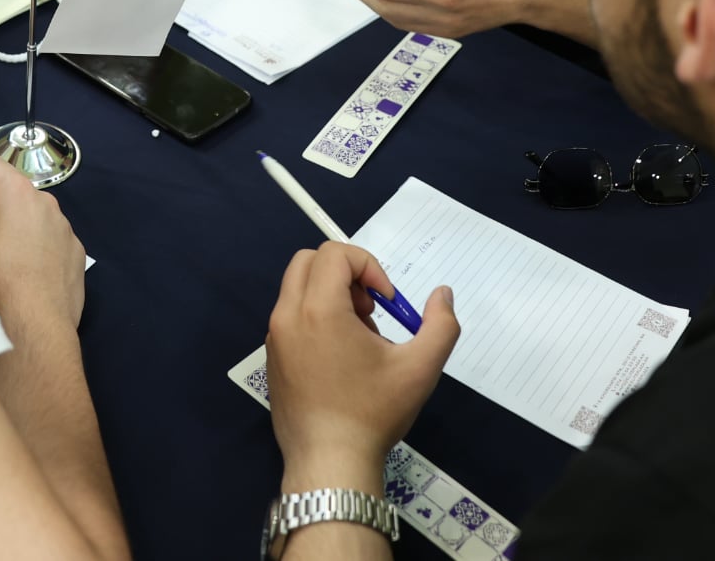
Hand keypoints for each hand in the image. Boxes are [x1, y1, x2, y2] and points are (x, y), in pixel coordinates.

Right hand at [0, 156, 86, 330]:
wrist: (32, 330)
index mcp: (16, 191)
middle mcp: (46, 202)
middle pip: (12, 193)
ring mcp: (65, 228)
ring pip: (34, 218)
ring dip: (20, 231)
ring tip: (4, 265)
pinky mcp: (77, 254)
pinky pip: (52, 242)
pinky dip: (40, 252)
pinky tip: (27, 279)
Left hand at [267, 243, 458, 474]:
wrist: (329, 463)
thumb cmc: (373, 412)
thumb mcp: (420, 368)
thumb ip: (440, 325)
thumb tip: (442, 294)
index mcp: (318, 308)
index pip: (334, 253)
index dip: (368, 266)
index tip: (387, 303)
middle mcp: (287, 315)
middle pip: (308, 261)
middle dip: (345, 274)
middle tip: (370, 311)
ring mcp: (274, 337)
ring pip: (297, 289)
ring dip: (331, 297)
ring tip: (360, 339)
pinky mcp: (271, 358)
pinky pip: (291, 317)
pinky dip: (315, 319)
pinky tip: (340, 360)